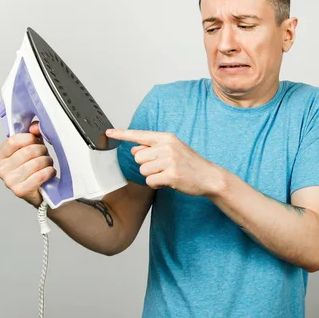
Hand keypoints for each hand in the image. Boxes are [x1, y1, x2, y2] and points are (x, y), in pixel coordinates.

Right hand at [0, 121, 55, 207]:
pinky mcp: (20, 191)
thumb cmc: (35, 169)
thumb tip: (34, 127)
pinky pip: (41, 175)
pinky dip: (49, 172)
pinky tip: (49, 173)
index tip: (36, 141)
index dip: (30, 138)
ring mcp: (9, 181)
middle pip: (28, 151)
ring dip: (47, 162)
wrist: (42, 191)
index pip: (14, 140)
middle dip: (42, 151)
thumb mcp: (33, 148)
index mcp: (1, 157)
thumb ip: (33, 133)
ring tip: (46, 165)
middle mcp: (2, 169)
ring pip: (36, 162)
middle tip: (44, 155)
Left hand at [106, 129, 223, 196]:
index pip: (140, 135)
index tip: (108, 132)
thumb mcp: (173, 149)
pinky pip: (150, 181)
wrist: (209, 176)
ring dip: (152, 176)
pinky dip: (156, 184)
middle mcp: (167, 146)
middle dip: (146, 165)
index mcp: (167, 138)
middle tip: (162, 167)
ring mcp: (169, 160)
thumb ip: (153, 148)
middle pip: (138, 157)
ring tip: (167, 174)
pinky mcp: (171, 175)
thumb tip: (134, 149)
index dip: (122, 134)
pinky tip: (168, 181)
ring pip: (143, 170)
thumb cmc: (190, 164)